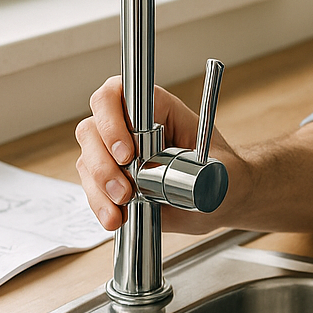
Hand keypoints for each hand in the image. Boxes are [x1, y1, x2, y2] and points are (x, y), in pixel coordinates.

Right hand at [75, 76, 236, 232]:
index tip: (127, 153)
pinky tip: (115, 218)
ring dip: (100, 187)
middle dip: (103, 162)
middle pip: (92, 129)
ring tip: (123, 206)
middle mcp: (131, 126)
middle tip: (125, 190)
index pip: (118, 94)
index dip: (113, 118)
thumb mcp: (221, 165)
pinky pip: (92, 188)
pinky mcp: (112, 179)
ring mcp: (116, 153)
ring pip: (87, 160)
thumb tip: (180, 179)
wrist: (222, 198)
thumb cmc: (224, 171)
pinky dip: (100, 205)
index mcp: (159, 109)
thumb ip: (201, 169)